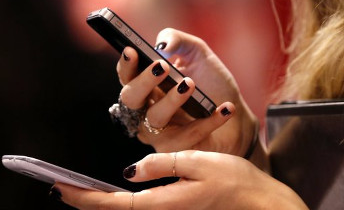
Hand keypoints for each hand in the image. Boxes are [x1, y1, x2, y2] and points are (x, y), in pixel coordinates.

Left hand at [55, 151, 307, 209]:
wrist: (259, 202)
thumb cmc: (234, 181)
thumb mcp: (198, 162)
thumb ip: (163, 164)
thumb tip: (129, 170)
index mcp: (164, 202)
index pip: (114, 204)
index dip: (84, 197)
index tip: (60, 188)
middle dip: (86, 200)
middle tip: (62, 187)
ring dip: (101, 201)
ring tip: (81, 188)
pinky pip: (141, 207)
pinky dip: (121, 201)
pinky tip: (117, 191)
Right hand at [117, 28, 256, 156]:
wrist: (238, 116)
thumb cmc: (212, 83)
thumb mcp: (198, 53)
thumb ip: (177, 40)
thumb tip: (161, 46)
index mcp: (147, 85)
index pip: (127, 75)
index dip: (126, 64)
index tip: (132, 50)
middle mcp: (146, 109)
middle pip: (130, 98)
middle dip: (144, 81)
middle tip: (163, 67)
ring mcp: (159, 132)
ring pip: (155, 118)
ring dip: (172, 100)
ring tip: (191, 84)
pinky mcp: (176, 151)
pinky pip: (187, 136)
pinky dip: (208, 121)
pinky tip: (224, 108)